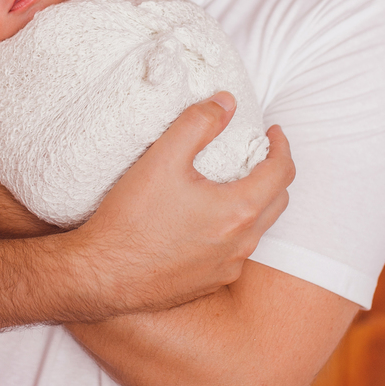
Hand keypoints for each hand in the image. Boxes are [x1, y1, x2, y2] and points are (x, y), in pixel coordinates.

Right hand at [74, 92, 294, 313]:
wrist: (102, 276)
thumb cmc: (132, 219)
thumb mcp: (163, 158)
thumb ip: (199, 123)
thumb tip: (227, 102)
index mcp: (239, 211)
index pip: (282, 172)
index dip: (282, 147)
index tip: (273, 132)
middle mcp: (242, 244)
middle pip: (278, 201)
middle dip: (274, 173)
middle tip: (257, 154)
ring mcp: (227, 268)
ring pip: (258, 229)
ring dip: (255, 202)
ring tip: (233, 183)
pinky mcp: (209, 283)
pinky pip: (235, 252)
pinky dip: (234, 229)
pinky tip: (208, 219)